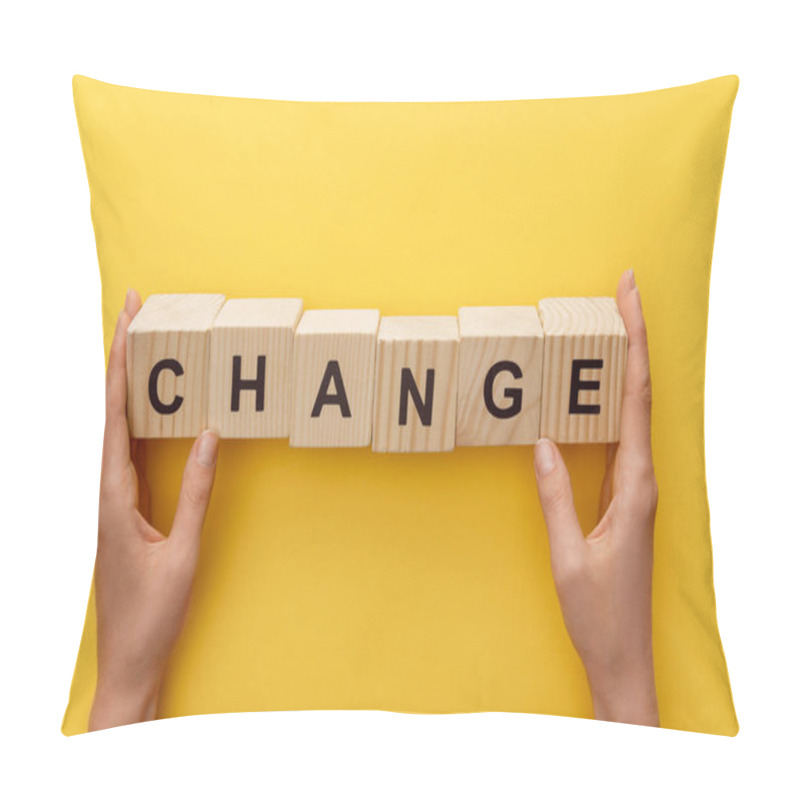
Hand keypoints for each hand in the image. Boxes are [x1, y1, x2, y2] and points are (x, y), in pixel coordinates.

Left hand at [89, 289, 219, 730]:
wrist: (127, 660)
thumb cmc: (153, 612)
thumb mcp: (183, 550)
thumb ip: (198, 491)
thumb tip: (211, 435)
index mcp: (114, 496)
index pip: (115, 414)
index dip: (120, 363)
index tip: (127, 320)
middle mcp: (106, 491)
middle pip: (110, 409)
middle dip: (119, 358)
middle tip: (132, 311)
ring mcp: (112, 500)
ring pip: (116, 427)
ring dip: (126, 384)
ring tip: (139, 345)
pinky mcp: (123, 511)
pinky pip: (126, 451)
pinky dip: (136, 418)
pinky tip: (148, 409)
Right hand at [533, 269, 658, 726]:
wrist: (622, 657)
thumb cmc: (598, 613)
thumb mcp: (569, 554)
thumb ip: (556, 496)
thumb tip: (544, 442)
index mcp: (636, 487)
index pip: (638, 400)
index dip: (635, 344)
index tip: (630, 299)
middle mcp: (644, 481)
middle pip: (642, 395)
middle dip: (633, 340)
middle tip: (622, 293)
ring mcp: (637, 489)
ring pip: (633, 413)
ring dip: (623, 368)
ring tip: (607, 328)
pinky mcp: (625, 500)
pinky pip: (620, 438)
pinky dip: (611, 405)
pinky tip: (593, 395)